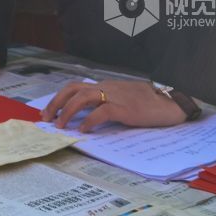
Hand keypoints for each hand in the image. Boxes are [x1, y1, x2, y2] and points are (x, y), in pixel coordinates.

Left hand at [41, 79, 188, 132]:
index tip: (49, 110)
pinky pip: (101, 111)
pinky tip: (82, 130)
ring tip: (60, 125)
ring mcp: (114, 96)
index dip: (60, 97)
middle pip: (73, 90)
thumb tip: (89, 114)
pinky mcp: (124, 108)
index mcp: (105, 85)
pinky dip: (88, 120)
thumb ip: (107, 101)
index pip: (76, 87)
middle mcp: (106, 88)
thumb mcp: (123, 97)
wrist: (169, 101)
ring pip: (82, 98)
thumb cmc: (148, 102)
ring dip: (67, 111)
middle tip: (46, 118)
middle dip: (56, 102)